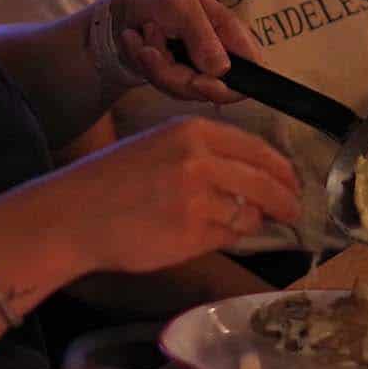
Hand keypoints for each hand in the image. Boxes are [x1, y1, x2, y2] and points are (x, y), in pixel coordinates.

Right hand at [58, 117, 301, 273]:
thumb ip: (204, 153)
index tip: (291, 181)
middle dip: (285, 198)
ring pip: (248, 212)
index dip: (280, 168)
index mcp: (193, 131)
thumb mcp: (160, 145)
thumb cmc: (113, 179)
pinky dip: (230, 237)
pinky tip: (219, 234)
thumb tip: (251, 174)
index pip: (256, 149)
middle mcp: (200, 160)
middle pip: (264, 181)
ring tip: (251, 223)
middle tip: (294, 210)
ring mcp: (197, 198)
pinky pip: (227, 236)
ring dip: (254, 220)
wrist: (73, 213)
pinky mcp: (190, 233)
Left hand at [108, 0, 261, 103]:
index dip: (232, 86)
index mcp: (231, 33)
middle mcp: (219, 56)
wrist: (121, 10)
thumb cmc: (158, 0)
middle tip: (150, 51)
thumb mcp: (181, 8)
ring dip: (155, 64)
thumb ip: (203, 37)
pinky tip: (134, 40)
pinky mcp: (176, 79)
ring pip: (184, 90)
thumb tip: (222, 70)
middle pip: (213, 88)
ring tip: (143, 34)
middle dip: (175, 74)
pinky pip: (165, 86)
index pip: (252, 70)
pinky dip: (145, 64)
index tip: (198, 81)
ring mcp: (197, 70)